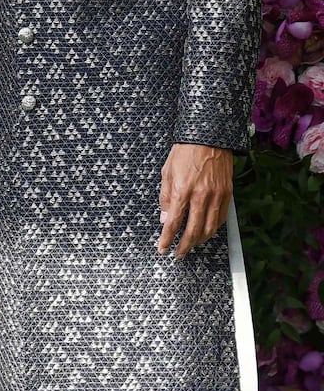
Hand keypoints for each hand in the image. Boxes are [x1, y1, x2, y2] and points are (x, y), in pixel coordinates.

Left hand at [157, 143, 231, 258]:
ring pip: (209, 228)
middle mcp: (200, 196)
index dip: (167, 238)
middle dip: (184, 246)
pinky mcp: (227, 194)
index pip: (174, 222)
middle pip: (193, 230)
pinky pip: (221, 218)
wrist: (208, 136)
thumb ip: (166, 197)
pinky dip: (213, 229)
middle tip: (178, 254)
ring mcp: (216, 196)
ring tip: (191, 245)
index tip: (162, 248)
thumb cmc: (184, 151)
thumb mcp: (167, 171)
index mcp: (182, 190)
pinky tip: (206, 232)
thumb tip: (165, 219)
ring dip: (199, 241)